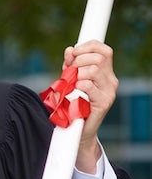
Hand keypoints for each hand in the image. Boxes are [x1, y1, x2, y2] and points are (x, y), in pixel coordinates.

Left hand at [62, 40, 117, 172]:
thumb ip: (70, 66)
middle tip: (67, 72)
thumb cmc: (73, 106)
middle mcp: (110, 81)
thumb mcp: (70, 81)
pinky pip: (89, 86)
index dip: (88, 47)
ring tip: (69, 84)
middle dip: (78, 61)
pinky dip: (77, 85)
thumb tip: (70, 50)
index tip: (73, 52)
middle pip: (97, 58)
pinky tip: (73, 91)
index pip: (104, 50)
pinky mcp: (103, 102)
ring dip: (76, 74)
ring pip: (93, 70)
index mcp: (105, 73)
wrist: (78, 131)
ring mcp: (109, 92)